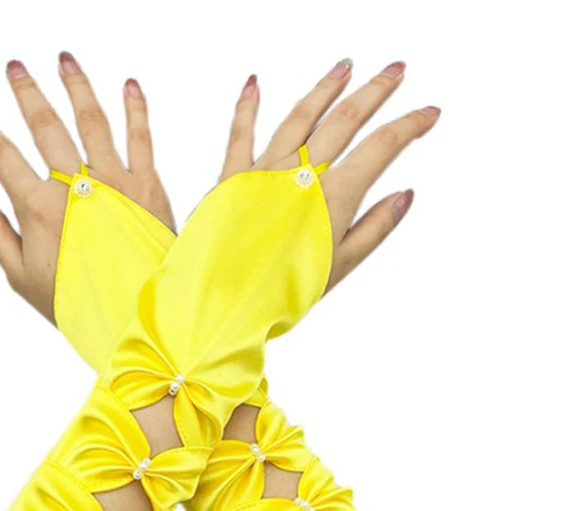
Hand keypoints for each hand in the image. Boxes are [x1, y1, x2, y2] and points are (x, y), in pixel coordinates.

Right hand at [0, 52, 173, 322]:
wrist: (136, 318)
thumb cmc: (78, 303)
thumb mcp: (23, 279)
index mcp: (40, 210)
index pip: (2, 158)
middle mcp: (76, 188)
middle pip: (46, 127)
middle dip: (27, 93)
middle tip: (14, 67)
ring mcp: (115, 183)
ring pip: (92, 121)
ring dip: (76, 86)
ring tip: (64, 60)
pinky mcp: (148, 186)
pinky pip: (141, 138)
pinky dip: (135, 108)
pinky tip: (129, 85)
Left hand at [221, 59, 437, 291]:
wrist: (225, 298)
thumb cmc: (282, 290)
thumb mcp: (340, 266)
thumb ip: (375, 228)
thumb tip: (405, 196)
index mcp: (332, 195)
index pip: (381, 147)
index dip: (409, 125)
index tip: (428, 113)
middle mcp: (300, 174)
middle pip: (344, 119)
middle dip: (375, 91)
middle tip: (395, 70)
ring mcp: (265, 171)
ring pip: (300, 117)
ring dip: (325, 88)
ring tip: (344, 68)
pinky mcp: (232, 177)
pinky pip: (240, 133)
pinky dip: (247, 106)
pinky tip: (253, 84)